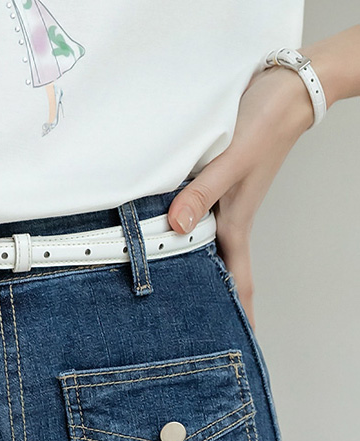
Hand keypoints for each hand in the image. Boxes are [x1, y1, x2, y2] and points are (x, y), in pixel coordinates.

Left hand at [167, 63, 316, 329]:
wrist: (285, 87)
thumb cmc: (264, 123)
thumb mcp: (232, 160)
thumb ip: (202, 193)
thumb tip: (175, 226)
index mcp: (235, 225)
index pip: (237, 283)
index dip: (237, 317)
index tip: (236, 348)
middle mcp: (227, 221)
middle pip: (216, 273)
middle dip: (205, 305)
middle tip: (183, 336)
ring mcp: (221, 206)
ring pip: (201, 249)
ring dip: (189, 272)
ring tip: (166, 299)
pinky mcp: (212, 186)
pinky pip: (193, 220)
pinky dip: (179, 234)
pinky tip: (161, 238)